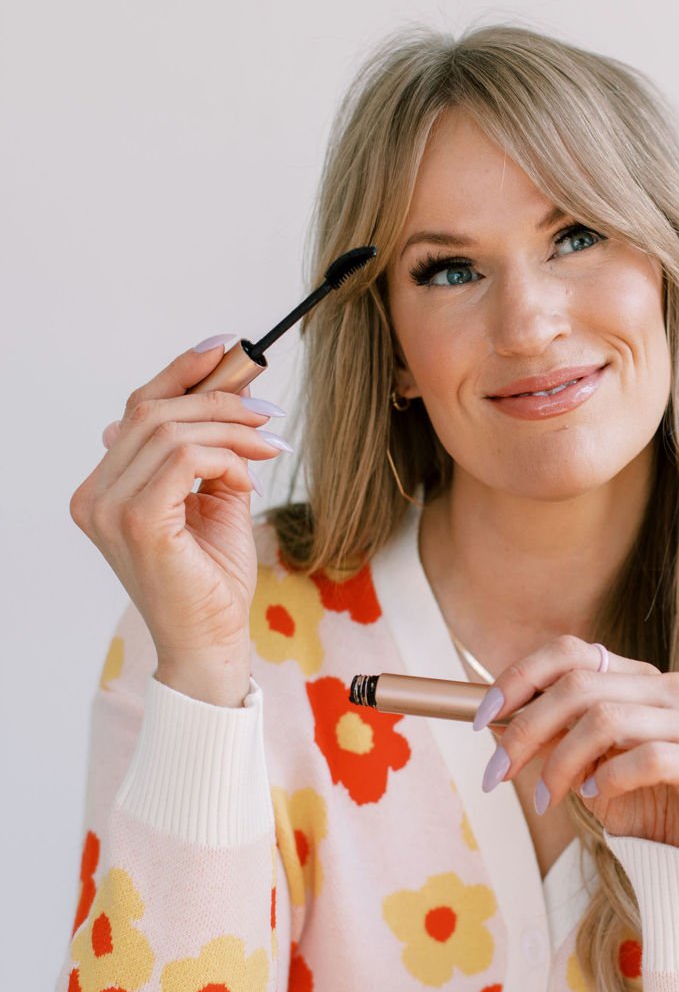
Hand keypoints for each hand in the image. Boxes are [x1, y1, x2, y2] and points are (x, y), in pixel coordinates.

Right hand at [70, 340, 288, 674]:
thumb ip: (210, 448)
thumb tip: (230, 384)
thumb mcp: (215, 497)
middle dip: (218, 398)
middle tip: (268, 410)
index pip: (137, 410)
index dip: (181, 372)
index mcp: (104, 489)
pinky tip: (247, 479)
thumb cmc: (212, 579)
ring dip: (232, 430)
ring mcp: (110, 509)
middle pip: (153, 410)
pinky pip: (185, 457)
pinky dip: (225, 459)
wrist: (213, 642)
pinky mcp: (138, 521)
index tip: (227, 349)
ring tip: (269, 448)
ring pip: (172, 429)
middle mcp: (96, 496)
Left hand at [478, 635, 678, 854]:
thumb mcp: (582, 763)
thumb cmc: (639, 799)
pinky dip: (609, 779)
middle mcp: (667, 688)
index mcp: (635, 677)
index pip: (571, 652)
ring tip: (548, 797)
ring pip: (606, 721)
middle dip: (527, 731)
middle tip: (498, 774)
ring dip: (561, 764)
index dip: (521, 678)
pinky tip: (596, 798)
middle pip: (579, 687)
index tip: (483, 719)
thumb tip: (497, 723)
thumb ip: (551, 736)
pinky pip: (647, 758)